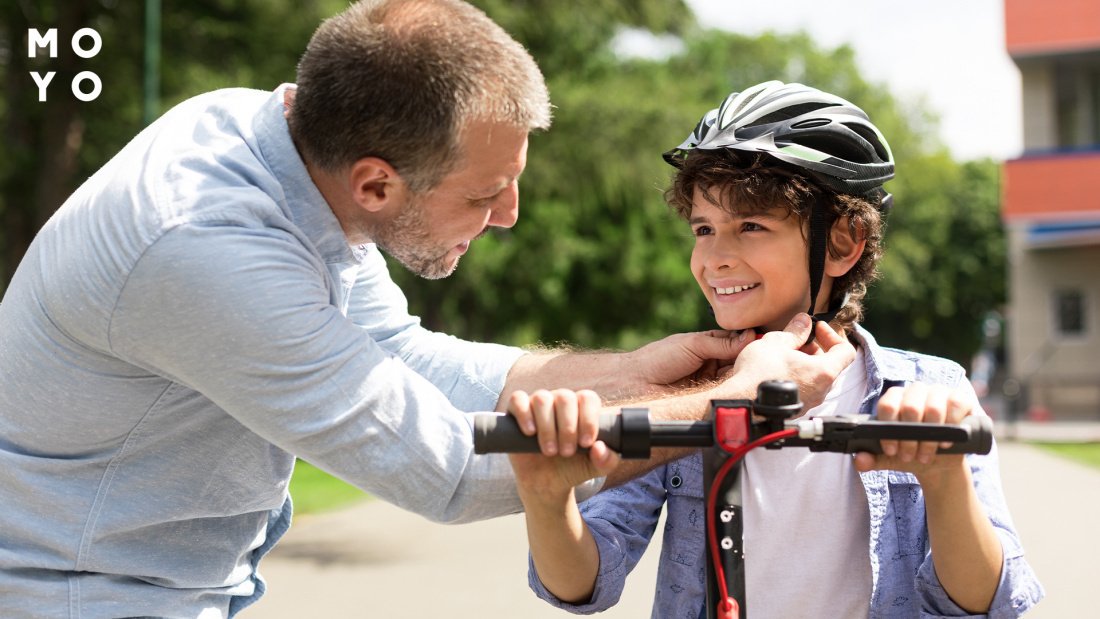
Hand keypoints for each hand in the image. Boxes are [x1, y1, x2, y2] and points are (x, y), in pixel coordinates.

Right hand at [505, 389, 620, 502]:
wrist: (546, 483)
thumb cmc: (572, 468)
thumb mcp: (596, 468)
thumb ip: (607, 460)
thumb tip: (599, 447)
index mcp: (582, 407)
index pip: (588, 398)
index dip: (588, 419)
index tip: (586, 443)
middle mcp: (560, 401)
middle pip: (565, 397)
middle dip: (568, 427)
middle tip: (567, 452)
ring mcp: (537, 404)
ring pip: (542, 399)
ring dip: (548, 427)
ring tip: (550, 451)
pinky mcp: (516, 412)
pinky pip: (518, 399)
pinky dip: (524, 413)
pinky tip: (530, 433)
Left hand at [622, 329, 754, 393]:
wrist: (636, 382)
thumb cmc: (658, 358)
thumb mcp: (693, 344)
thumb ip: (721, 343)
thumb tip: (749, 337)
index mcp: (709, 346)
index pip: (737, 342)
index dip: (751, 343)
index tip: (767, 343)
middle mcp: (712, 363)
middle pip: (740, 361)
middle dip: (751, 360)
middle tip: (765, 359)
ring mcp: (710, 382)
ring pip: (736, 378)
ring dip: (745, 375)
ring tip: (755, 372)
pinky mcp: (707, 398)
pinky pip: (726, 393)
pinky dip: (735, 390)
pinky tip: (743, 386)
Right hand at [719, 315, 855, 409]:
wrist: (740, 403)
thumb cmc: (758, 373)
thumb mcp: (776, 342)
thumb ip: (795, 331)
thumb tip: (804, 321)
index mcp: (823, 372)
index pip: (846, 351)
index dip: (833, 335)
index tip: (817, 329)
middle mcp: (821, 390)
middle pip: (830, 365)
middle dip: (816, 348)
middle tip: (797, 339)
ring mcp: (809, 402)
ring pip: (815, 378)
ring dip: (805, 363)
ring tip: (784, 354)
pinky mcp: (796, 409)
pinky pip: (804, 389)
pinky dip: (797, 376)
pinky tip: (777, 369)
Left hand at [853, 383, 972, 483]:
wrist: (938, 464)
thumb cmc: (910, 454)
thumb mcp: (889, 460)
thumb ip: (871, 460)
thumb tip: (859, 460)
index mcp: (895, 398)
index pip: (887, 404)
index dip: (888, 429)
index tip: (892, 450)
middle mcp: (916, 391)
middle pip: (910, 406)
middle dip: (909, 438)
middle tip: (909, 456)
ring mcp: (939, 392)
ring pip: (933, 408)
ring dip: (929, 438)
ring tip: (925, 455)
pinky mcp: (960, 399)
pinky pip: (956, 405)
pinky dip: (950, 427)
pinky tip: (945, 443)